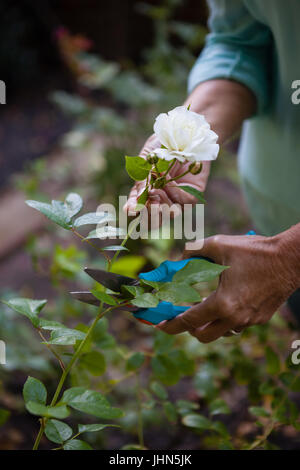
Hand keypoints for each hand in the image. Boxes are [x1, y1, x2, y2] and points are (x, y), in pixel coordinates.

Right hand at [123, 134, 210, 214]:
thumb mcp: (147, 161)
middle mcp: (162, 197)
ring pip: (169, 215)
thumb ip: (142, 182)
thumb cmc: (161, 145)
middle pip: (154, 218)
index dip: (134, 209)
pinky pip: (182, 203)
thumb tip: (134, 204)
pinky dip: (174, 193)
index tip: (129, 210)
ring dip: (161, 207)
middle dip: (148, 214)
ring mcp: (177, 198)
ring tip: (156, 192)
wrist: (184, 132)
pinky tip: (170, 182)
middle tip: (145, 206)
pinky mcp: (192, 195)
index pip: (139, 206)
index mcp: (148, 191)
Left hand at [157, 232, 299, 341]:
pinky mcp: (260, 319)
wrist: (290, 260)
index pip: (189, 321)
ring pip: (221, 332)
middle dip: (188, 329)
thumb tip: (180, 258)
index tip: (159, 325)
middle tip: (181, 316)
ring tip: (203, 306)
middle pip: (203, 336)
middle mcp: (236, 318)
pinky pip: (237, 325)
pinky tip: (225, 301)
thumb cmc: (255, 251)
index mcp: (223, 303)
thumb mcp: (219, 245)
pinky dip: (225, 318)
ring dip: (208, 324)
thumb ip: (194, 250)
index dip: (171, 324)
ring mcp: (250, 321)